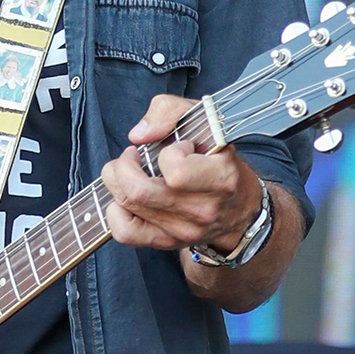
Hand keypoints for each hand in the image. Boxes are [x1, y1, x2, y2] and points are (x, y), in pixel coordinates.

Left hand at [102, 94, 262, 253]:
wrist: (240, 208)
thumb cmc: (219, 158)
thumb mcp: (206, 119)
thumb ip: (169, 111)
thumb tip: (138, 135)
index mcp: (220, 179)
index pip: (176, 172)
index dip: (168, 153)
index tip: (176, 148)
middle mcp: (202, 210)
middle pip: (139, 192)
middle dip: (123, 166)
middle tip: (133, 156)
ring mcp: (183, 230)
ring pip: (127, 207)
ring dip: (117, 182)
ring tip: (129, 172)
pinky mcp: (167, 242)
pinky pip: (125, 232)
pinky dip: (115, 212)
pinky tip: (125, 198)